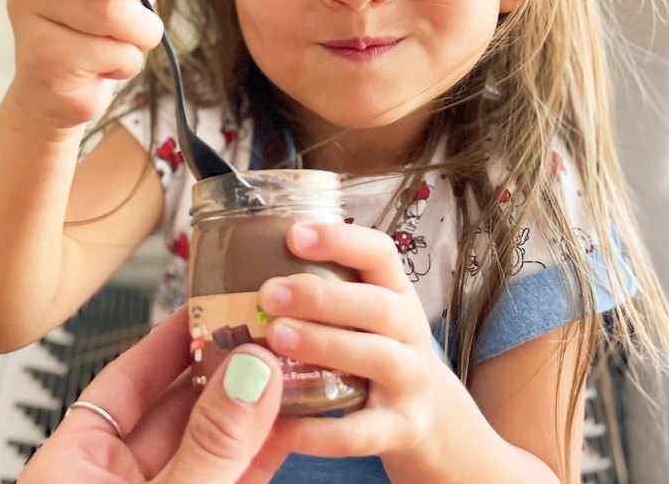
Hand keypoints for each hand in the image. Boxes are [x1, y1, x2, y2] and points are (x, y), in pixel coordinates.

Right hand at [6, 0, 165, 129]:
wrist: (62, 94)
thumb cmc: (98, 34)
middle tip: (137, 3)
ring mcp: (29, 13)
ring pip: (112, 11)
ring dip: (141, 33)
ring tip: (123, 43)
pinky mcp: (42, 56)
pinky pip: (111, 52)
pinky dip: (126, 64)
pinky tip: (103, 68)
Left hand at [19, 307, 286, 482]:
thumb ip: (207, 445)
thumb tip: (249, 373)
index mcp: (73, 470)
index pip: (124, 381)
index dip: (171, 338)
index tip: (209, 300)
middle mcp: (118, 483)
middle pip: (177, 407)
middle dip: (225, 367)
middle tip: (266, 327)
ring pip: (215, 442)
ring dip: (255, 406)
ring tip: (289, 362)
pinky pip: (238, 474)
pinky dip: (266, 448)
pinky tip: (294, 418)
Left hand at [258, 221, 470, 475]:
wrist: (428, 416)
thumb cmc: (373, 350)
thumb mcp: (359, 314)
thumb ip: (319, 293)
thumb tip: (241, 270)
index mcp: (394, 292)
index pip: (380, 254)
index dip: (341, 240)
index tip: (294, 235)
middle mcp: (408, 332)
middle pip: (379, 306)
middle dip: (324, 298)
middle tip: (270, 293)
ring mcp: (410, 382)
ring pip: (378, 358)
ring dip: (327, 345)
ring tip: (277, 338)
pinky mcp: (401, 429)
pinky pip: (360, 433)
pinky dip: (318, 431)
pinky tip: (275, 425)